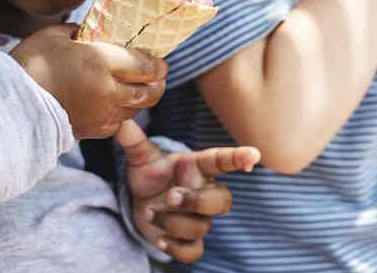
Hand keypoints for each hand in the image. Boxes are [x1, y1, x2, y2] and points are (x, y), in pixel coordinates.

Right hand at [11, 25, 167, 138]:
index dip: (159, 64)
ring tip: (138, 87)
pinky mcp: (94, 130)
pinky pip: (119, 122)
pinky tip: (115, 101)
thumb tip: (96, 32)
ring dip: (141, 98)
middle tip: (158, 75)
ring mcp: (103, 114)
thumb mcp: (57, 35)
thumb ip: (83, 32)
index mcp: (102, 62)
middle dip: (158, 83)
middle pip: (150, 91)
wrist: (11, 104)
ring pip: (137, 108)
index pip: (146, 66)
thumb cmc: (31, 63)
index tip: (160, 60)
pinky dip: (123, 112)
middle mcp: (109, 90)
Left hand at [118, 119, 259, 263]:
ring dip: (172, 222)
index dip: (238, 158)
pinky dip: (176, 248)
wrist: (140, 201)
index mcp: (197, 168)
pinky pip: (194, 251)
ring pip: (201, 227)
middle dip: (196, 201)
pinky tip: (159, 239)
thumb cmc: (149, 174)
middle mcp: (204, 192)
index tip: (253, 154)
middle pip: (222, 201)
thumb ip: (134, 142)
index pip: (222, 161)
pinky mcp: (188, 241)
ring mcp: (199, 218)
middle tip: (169, 197)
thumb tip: (122, 124)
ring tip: (149, 212)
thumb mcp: (141, 157)